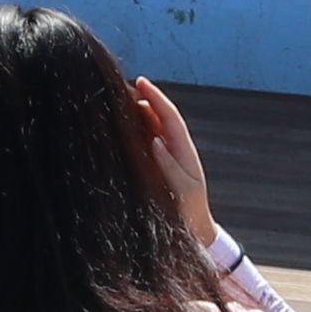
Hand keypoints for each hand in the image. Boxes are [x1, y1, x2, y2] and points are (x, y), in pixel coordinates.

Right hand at [128, 76, 217, 253]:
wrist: (195, 229)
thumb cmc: (189, 211)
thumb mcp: (182, 189)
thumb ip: (170, 165)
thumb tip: (156, 141)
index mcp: (184, 150)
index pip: (169, 116)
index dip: (155, 97)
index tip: (141, 81)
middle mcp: (175, 147)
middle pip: (158, 115)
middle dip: (143, 98)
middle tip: (120, 86)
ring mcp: (165, 154)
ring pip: (150, 125)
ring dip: (136, 111)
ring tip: (116, 99)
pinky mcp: (156, 163)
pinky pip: (144, 139)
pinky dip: (133, 128)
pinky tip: (118, 124)